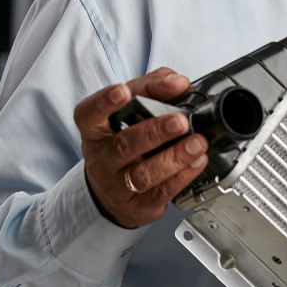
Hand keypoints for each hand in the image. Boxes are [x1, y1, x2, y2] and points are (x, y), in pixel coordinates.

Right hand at [75, 68, 209, 228]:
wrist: (116, 193)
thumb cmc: (125, 141)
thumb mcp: (131, 110)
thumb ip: (152, 87)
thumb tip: (177, 82)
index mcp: (96, 130)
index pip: (89, 114)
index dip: (104, 102)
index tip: (123, 91)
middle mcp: (103, 158)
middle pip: (124, 144)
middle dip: (154, 131)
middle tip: (179, 121)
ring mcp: (118, 184)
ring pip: (144, 173)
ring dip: (175, 157)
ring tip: (197, 143)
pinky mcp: (139, 204)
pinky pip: (162, 191)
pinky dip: (183, 176)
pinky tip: (197, 161)